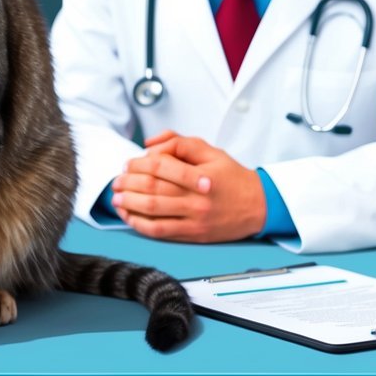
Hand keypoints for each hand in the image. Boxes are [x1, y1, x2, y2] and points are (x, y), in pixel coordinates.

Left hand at [110, 131, 265, 242]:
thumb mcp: (210, 150)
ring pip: (153, 211)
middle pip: (152, 188)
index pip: (161, 166)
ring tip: (117, 199)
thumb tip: (149, 144)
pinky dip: (140, 225)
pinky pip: (160, 232)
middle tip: (118, 181)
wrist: (258, 206)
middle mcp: (197, 198)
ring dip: (129, 204)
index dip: (138, 163)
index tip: (128, 164)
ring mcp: (194, 219)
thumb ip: (178, 141)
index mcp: (201, 175)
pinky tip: (129, 217)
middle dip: (128, 183)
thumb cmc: (231, 177)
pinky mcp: (193, 235)